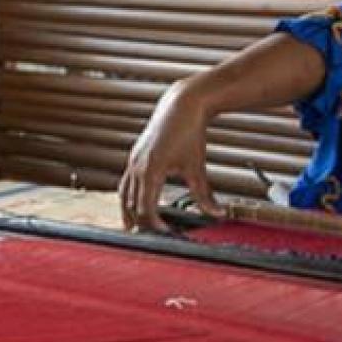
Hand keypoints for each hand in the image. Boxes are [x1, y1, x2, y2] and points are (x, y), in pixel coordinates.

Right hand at [119, 79, 225, 231]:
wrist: (182, 105)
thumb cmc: (189, 132)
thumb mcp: (197, 167)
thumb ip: (204, 195)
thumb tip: (217, 213)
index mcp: (151, 171)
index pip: (145, 208)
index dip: (154, 225)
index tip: (166, 233)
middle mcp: (137, 166)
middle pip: (131, 204)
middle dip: (140, 222)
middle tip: (149, 236)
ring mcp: (133, 160)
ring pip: (124, 193)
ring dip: (128, 211)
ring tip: (133, 226)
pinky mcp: (135, 155)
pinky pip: (126, 181)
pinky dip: (129, 195)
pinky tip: (137, 201)